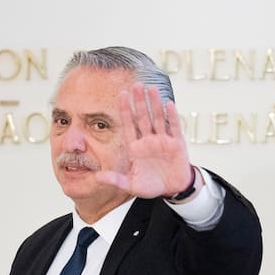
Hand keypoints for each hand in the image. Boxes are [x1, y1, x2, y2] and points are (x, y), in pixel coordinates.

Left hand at [94, 84, 196, 199]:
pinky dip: (172, 116)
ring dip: (154, 104)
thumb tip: (97, 178)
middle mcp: (148, 141)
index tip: (122, 95)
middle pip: (143, 117)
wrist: (172, 189)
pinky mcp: (177, 144)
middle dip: (139, 101)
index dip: (125, 110)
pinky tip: (168, 104)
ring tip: (151, 89)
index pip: (129, 125)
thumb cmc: (151, 186)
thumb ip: (116, 180)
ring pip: (158, 118)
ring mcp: (163, 141)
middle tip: (136, 85)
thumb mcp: (131, 185)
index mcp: (135, 148)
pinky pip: (174, 127)